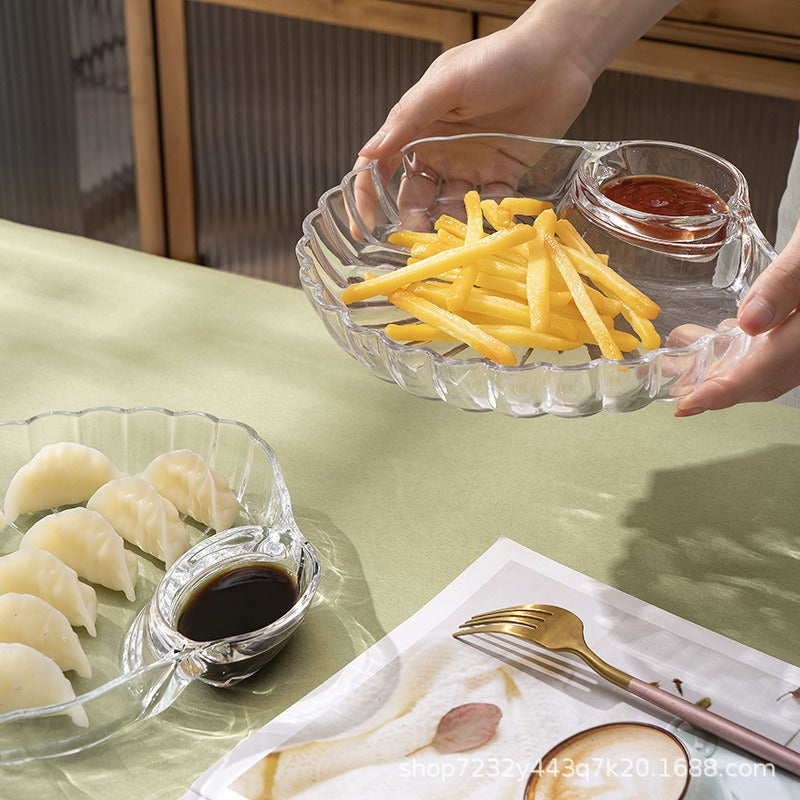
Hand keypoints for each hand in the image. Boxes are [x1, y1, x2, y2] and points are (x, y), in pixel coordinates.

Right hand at [351, 0, 678, 234]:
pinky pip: (490, 207)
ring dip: (446, 227)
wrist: (558, 58)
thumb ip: (408, 118)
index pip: (382, 168)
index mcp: (419, 129)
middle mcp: (441, 151)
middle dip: (410, 221)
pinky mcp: (504, 175)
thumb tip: (367, 153)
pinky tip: (485, 231)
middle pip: (415, 197)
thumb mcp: (446, 83)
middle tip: (414, 241)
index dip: (368, 198)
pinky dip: (486, 222)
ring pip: (449, 208)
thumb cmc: (498, 59)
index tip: (364, 228)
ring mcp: (472, 166)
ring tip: (448, 242)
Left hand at [674, 216, 799, 414]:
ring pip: (773, 367)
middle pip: (769, 379)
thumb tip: (750, 322)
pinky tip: (725, 335)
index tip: (686, 405)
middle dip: (719, 386)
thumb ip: (786, 281)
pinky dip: (748, 350)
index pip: (769, 371)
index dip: (725, 392)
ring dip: (729, 367)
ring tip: (686, 354)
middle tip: (677, 387)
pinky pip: (781, 350)